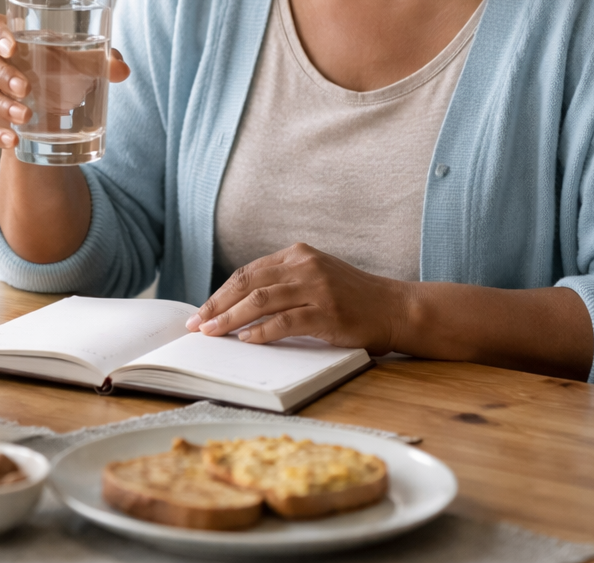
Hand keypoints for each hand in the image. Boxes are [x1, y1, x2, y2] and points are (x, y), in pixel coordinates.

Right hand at [0, 13, 129, 150]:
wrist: (47, 106)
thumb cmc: (57, 70)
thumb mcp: (77, 64)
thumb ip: (99, 61)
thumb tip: (122, 70)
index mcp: (4, 34)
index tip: (13, 48)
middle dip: (2, 74)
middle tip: (26, 88)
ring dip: (0, 105)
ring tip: (26, 117)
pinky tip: (12, 140)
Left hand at [185, 243, 409, 353]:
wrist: (395, 307)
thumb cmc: (352, 299)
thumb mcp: (315, 278)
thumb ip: (283, 284)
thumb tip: (238, 308)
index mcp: (297, 253)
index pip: (247, 272)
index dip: (221, 293)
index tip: (201, 311)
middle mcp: (304, 265)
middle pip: (248, 283)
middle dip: (217, 305)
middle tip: (197, 324)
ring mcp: (316, 287)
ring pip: (261, 300)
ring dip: (231, 318)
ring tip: (213, 333)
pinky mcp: (327, 312)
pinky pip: (285, 321)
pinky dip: (262, 331)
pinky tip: (247, 340)